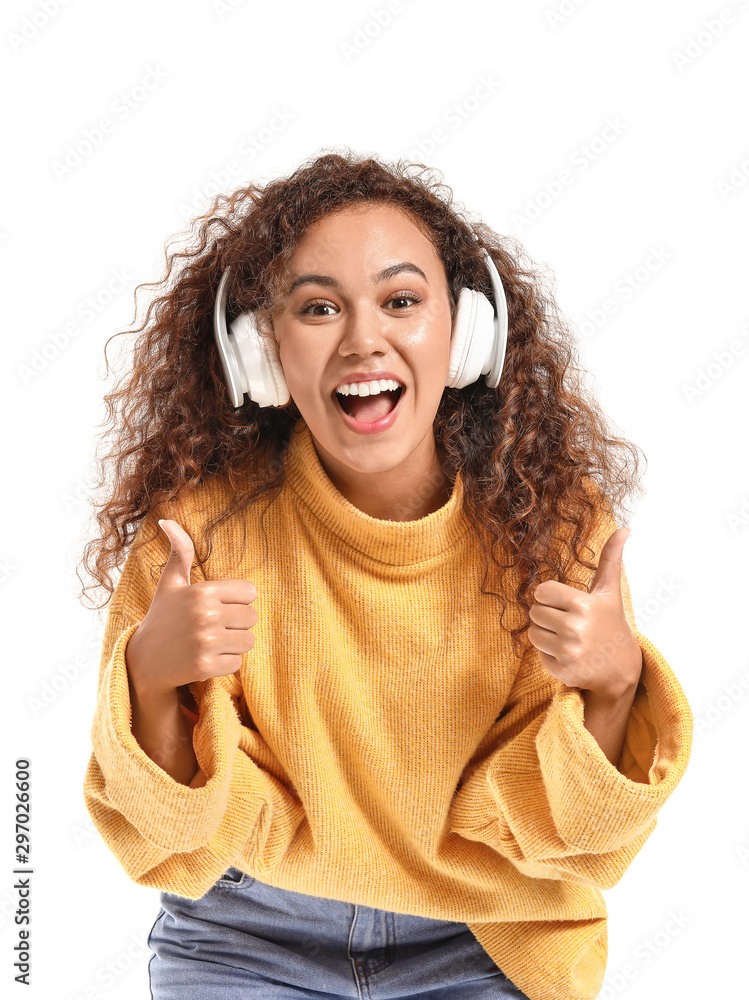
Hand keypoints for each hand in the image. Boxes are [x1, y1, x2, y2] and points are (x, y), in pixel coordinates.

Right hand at [125, 519, 257, 698]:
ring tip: (211, 641)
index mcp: (202, 591)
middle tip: (214, 626)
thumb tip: (166, 520)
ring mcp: (206, 642)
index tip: (220, 605)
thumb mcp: (170, 582)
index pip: (250, 592)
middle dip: (237, 623)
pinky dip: (225, 663)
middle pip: (252, 617)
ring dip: (234, 643)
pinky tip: (206, 657)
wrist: (144, 661)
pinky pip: (237, 663)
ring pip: (248, 641)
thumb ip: (180, 551)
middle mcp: (206, 615)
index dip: (238, 600)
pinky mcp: (206, 666)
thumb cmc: (163, 617)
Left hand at [528, 527, 642, 698]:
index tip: (568, 605)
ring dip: (546, 635)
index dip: (551, 597)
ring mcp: (568, 651)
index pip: (541, 592)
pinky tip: (569, 655)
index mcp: (583, 605)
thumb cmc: (611, 624)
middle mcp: (575, 628)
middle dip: (548, 616)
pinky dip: (550, 654)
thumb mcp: (610, 592)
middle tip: (570, 623)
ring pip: (532, 632)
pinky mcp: (562, 670)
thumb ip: (611, 560)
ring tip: (569, 638)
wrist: (622, 671)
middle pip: (534, 612)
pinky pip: (538, 653)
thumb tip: (624, 528)